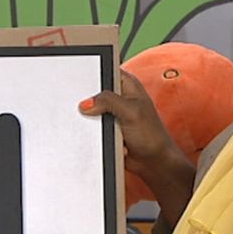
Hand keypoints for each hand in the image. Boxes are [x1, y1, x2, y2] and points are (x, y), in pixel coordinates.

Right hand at [80, 71, 194, 222]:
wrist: (153, 161)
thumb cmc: (151, 136)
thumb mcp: (131, 112)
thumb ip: (108, 101)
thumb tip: (87, 103)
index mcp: (128, 84)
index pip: (105, 71)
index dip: (92, 76)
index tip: (80, 84)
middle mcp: (119, 96)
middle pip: (94, 92)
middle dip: (89, 102)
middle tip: (90, 110)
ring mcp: (113, 113)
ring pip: (92, 111)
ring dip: (92, 120)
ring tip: (102, 128)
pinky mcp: (108, 128)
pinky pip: (92, 126)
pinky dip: (93, 131)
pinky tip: (99, 136)